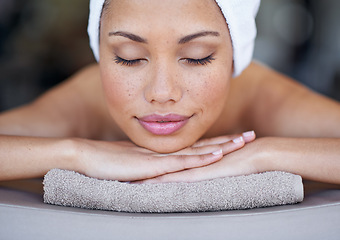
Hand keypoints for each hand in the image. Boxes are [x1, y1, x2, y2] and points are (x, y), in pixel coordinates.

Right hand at [71, 131, 254, 181]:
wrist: (87, 157)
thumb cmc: (109, 162)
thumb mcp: (138, 164)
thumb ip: (153, 166)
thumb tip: (164, 171)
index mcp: (165, 152)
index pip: (197, 146)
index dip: (217, 142)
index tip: (235, 139)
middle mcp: (167, 151)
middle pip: (204, 145)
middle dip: (228, 141)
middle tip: (250, 135)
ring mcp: (161, 157)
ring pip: (198, 151)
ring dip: (222, 147)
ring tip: (244, 141)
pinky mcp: (152, 165)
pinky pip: (181, 162)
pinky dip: (201, 159)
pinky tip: (217, 156)